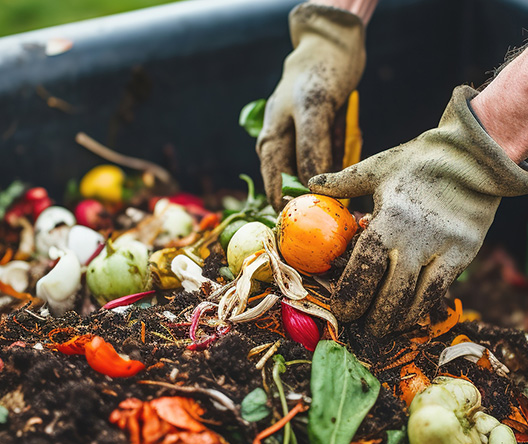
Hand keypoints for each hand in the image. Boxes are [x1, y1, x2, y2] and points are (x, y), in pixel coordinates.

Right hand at [257, 3, 365, 208]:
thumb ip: (311, 148)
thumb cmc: (318, 74)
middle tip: (339, 214)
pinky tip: (346, 170)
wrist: (330, 47)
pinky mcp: (314, 142)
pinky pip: (324, 165)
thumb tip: (310, 187)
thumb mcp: (314, 109)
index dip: (293, 211)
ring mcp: (296, 146)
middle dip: (314, 202)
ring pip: (310, 179)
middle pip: (293, 189)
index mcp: (271, 146)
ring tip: (344, 196)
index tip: (318, 223)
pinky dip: (335, 171)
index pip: (275, 192)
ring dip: (327, 188)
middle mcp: (279, 150)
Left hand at [309, 85, 527, 334]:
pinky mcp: (464, 253)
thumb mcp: (377, 167)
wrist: (474, 157)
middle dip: (373, 316)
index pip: (366, 265)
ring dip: (397, 318)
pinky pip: (440, 290)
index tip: (340, 310)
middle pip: (392, 290)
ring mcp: (445, 248)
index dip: (352, 293)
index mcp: (392, 217)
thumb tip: (311, 184)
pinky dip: (422, 307)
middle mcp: (418, 237)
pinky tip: (407, 316)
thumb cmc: (418, 162)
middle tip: (359, 327)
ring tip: (381, 329)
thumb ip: (343, 182)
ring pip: (419, 297)